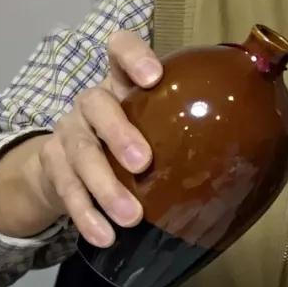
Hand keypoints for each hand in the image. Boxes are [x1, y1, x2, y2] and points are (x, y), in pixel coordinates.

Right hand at [0, 30, 161, 245]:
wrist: (76, 167)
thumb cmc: (131, 138)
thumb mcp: (156, 125)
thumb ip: (182, 123)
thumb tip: (235, 143)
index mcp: (120, 84)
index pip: (118, 50)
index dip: (131, 56)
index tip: (152, 77)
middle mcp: (90, 104)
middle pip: (97, 105)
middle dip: (118, 132)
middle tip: (143, 161)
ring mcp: (66, 134)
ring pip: (80, 154)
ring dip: (105, 187)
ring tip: (132, 216)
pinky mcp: (51, 167)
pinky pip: (66, 191)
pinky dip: (87, 216)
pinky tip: (105, 236)